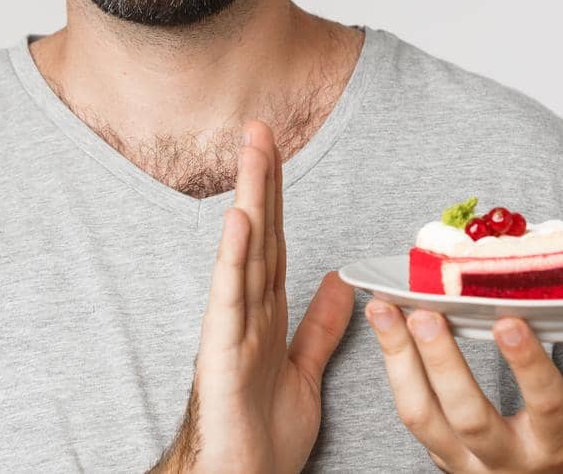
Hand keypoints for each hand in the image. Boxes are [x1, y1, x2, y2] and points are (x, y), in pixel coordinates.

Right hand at [153, 119, 356, 473]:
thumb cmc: (260, 436)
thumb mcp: (304, 371)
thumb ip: (319, 326)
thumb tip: (339, 282)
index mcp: (267, 313)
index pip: (276, 240)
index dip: (278, 194)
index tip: (278, 148)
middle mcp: (246, 311)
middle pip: (258, 233)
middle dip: (261, 179)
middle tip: (260, 126)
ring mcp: (231, 328)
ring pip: (244, 252)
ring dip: (250, 199)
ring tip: (253, 152)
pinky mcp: (223, 353)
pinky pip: (230, 298)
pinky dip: (233, 257)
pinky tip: (239, 220)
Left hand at [364, 293, 562, 472]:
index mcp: (562, 441)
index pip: (546, 404)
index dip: (526, 365)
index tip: (508, 320)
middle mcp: (511, 459)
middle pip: (469, 416)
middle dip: (443, 363)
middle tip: (424, 311)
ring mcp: (468, 463)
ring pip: (424, 417)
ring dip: (399, 361)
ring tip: (385, 308)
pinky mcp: (439, 455)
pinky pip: (410, 414)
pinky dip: (391, 369)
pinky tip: (383, 325)